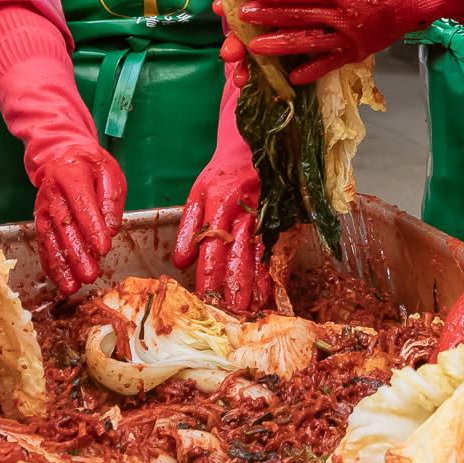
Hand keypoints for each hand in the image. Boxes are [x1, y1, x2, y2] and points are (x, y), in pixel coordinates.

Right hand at [28, 144, 125, 296]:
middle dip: (76, 253)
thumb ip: (110, 199)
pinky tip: (59, 280)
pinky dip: (50, 264)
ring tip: (72, 286)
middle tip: (89, 274)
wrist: (63, 157)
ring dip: (61, 265)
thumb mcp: (109, 173)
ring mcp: (42, 208)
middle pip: (63, 225)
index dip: (91, 227)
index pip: (82, 203)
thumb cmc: (90, 167)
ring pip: (50, 239)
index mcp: (71, 175)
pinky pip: (43, 243)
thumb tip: (110, 230)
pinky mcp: (39, 220)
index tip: (103, 248)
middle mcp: (52, 192)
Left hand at [175, 154, 263, 313]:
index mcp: (220, 207)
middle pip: (240, 258)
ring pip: (261, 258)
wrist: (254, 148)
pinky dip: (275, 275)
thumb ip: (188, 228)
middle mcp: (246, 214)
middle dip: (235, 288)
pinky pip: (279, 253)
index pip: (213, 250)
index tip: (205, 299)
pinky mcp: (283, 222)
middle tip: (231, 313)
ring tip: (251, 310)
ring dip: (257, 287)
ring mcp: (268, 219)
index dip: (210, 277)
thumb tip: (180, 262)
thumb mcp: (198, 194)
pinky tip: (272, 294)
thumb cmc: (222, 174)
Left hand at [235, 0, 463, 83]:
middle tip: (242, 18)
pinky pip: (334, 62)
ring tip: (256, 48)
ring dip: (281, 45)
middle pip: (297, 16)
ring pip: (309, 42)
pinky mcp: (366, 48)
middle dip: (267, 17)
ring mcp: (354, 34)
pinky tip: (295, 76)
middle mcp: (345, 13)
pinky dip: (315, 70)